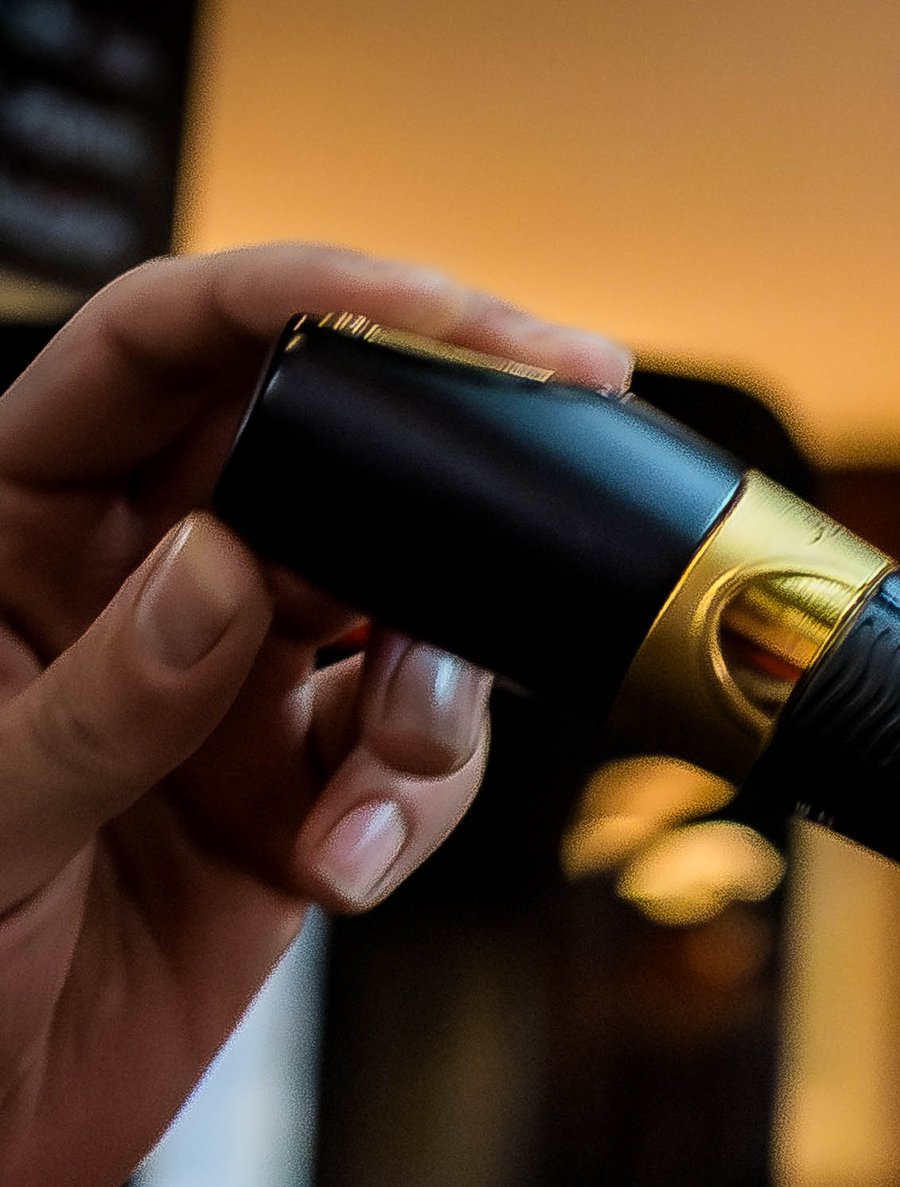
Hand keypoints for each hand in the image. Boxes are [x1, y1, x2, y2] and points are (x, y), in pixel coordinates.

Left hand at [0, 245, 630, 1186]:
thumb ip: (105, 689)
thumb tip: (221, 565)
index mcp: (13, 522)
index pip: (168, 346)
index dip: (311, 301)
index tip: (450, 317)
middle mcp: (131, 586)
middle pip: (321, 462)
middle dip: (438, 492)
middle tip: (548, 491)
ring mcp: (224, 696)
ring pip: (395, 620)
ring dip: (432, 696)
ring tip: (387, 784)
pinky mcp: (295, 809)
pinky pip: (403, 770)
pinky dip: (411, 816)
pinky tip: (348, 873)